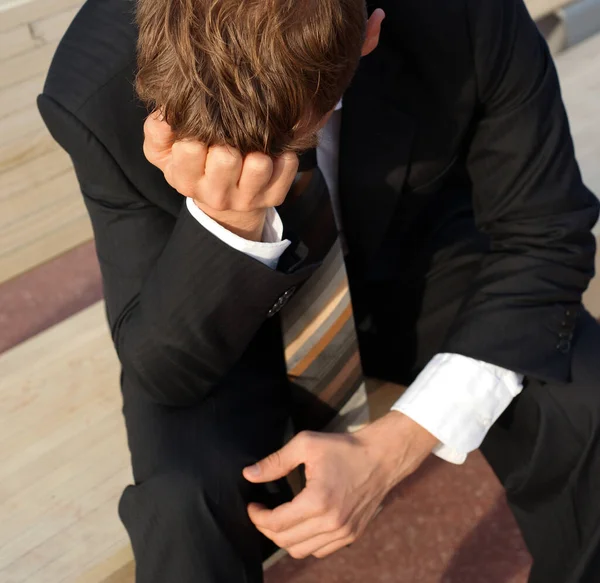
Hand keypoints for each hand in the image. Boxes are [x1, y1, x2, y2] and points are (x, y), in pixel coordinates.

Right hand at [143, 112, 298, 239]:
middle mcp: (217, 195)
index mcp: (186, 180)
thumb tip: (166, 113)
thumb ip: (157, 131)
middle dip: (229, 139)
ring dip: (258, 148)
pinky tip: (271, 152)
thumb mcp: (164, 151)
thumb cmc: (193, 166)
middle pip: (226, 158)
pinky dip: (283, 153)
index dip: (197, 131)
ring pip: (260, 165)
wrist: (222, 200)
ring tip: (252, 144)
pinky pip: (287, 166)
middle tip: (229, 136)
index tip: (202, 129)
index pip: (190, 149)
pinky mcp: (274, 197)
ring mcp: (247, 199)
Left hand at [243, 411, 437, 558]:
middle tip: (261, 512)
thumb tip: (249, 474)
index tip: (252, 505)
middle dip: (267, 528)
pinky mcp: (351, 535)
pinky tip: (300, 524)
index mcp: (318, 501)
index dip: (258, 517)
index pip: (277, 523)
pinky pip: (319, 551)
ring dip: (284, 538)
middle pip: (285, 541)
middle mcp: (332, 523)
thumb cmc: (344, 448)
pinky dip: (304, 543)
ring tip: (278, 519)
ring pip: (301, 551)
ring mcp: (343, 533)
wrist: (381, 457)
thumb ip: (276, 461)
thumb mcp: (306, 445)